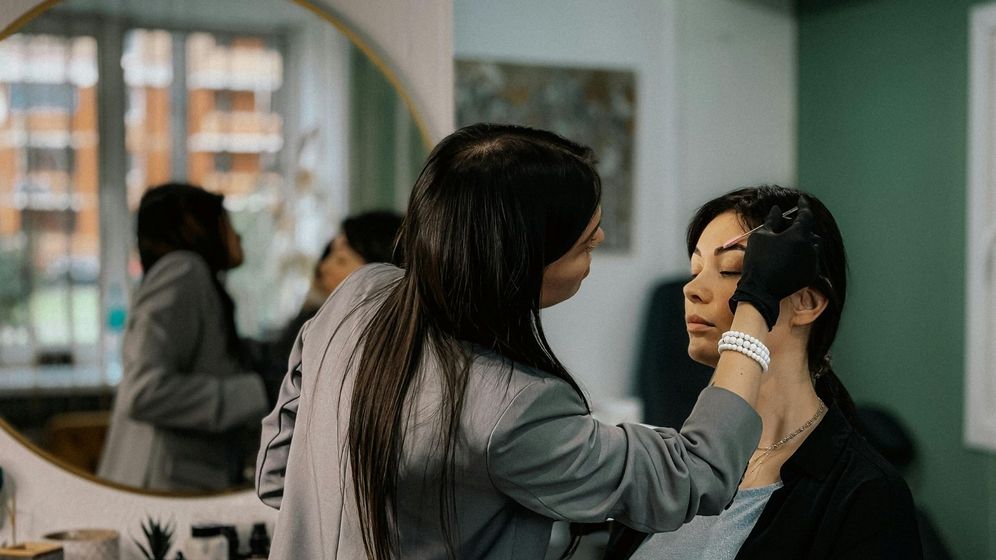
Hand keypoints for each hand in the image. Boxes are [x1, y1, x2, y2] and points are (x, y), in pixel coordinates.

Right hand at [729, 197, 819, 329]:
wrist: (760, 290)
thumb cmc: (758, 260)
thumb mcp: (761, 236)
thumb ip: (772, 220)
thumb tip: (778, 209)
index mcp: (799, 235)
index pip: (806, 214)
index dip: (803, 205)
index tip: (801, 200)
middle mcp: (810, 247)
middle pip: (809, 230)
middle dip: (800, 225)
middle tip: (785, 226)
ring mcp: (812, 261)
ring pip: (813, 245)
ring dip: (804, 240)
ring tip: (788, 243)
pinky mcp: (811, 274)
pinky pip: (811, 259)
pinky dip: (803, 255)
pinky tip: (789, 258)